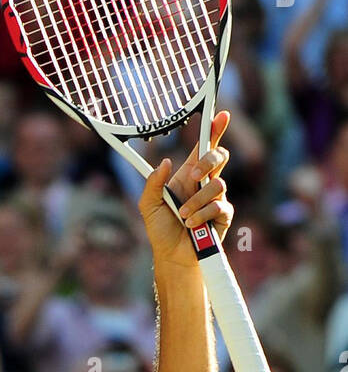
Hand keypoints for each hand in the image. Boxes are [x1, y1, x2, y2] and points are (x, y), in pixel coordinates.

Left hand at [138, 111, 232, 267]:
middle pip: (218, 157)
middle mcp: (203, 184)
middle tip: (192, 176)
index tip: (221, 115)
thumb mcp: (148, 205)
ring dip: (196, 201)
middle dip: (208, 161)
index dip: (213, 130)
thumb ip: (153, 183)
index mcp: (187, 176)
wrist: (172, 256)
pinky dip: (202, 215)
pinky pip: (219, 206)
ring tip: (183, 216)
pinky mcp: (223, 215)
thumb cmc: (161, 230)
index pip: (203, 148)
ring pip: (216, 184)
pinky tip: (191, 225)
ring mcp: (216, 198)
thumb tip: (166, 162)